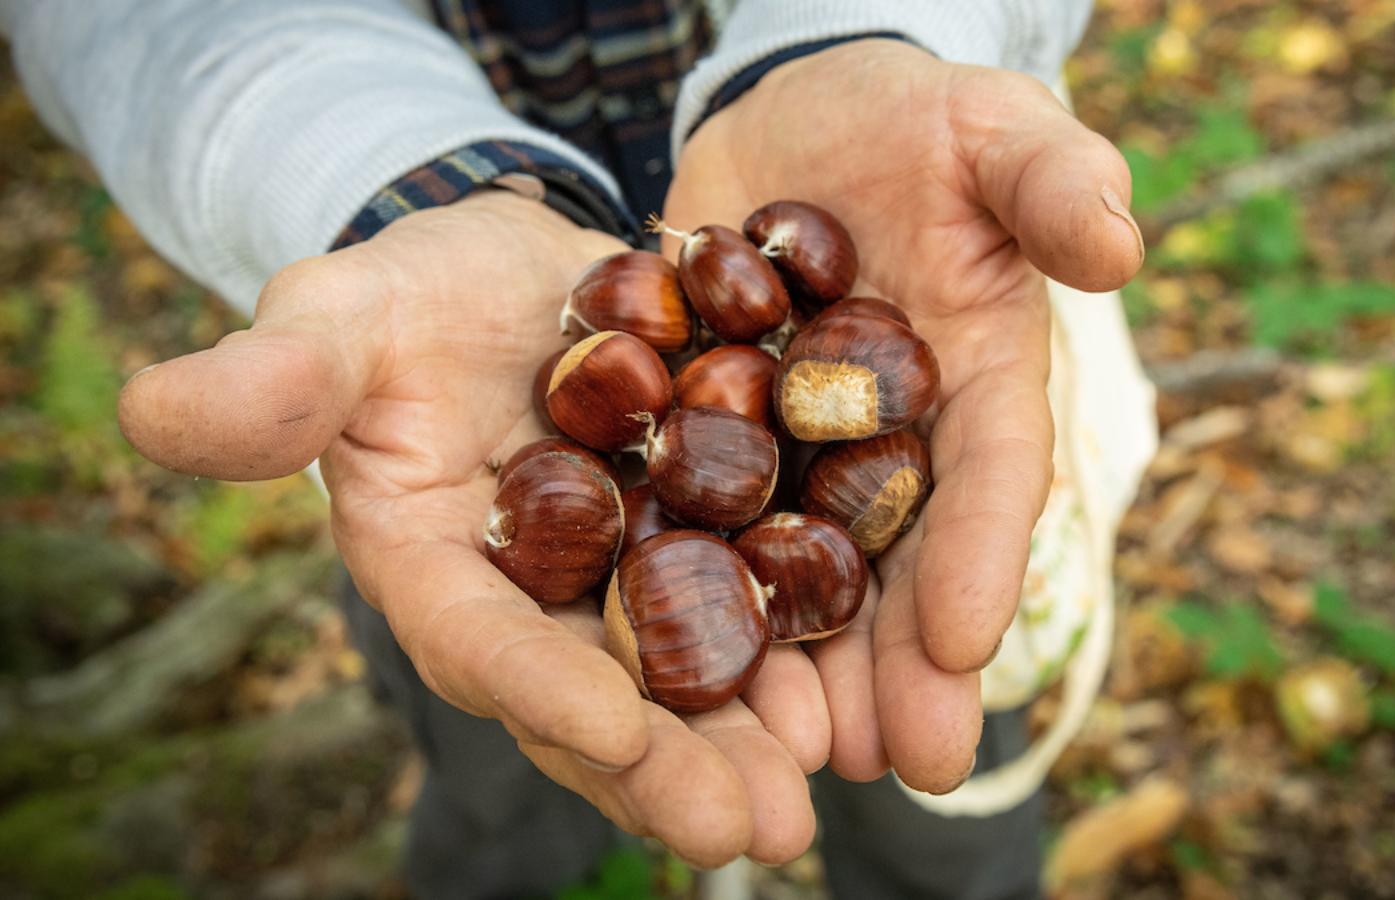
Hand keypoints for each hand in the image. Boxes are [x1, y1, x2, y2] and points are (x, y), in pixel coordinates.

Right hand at [117, 191, 820, 865]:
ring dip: (747, 741)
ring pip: (680, 678)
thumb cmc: (414, 297)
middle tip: (748, 831)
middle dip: (669, 769)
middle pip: (595, 698)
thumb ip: (278, 374)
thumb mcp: (342, 312)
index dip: (539, 688)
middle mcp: (531, 601)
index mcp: (433, 565)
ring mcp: (619, 583)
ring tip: (814, 795)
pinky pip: (746, 606)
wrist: (523, 276)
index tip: (618, 730)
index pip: (478, 641)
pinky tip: (851, 690)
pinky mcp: (696, 542)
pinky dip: (793, 652)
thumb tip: (156, 413)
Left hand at [666, 40, 1142, 790]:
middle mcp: (893, 438)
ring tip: (796, 754)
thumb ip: (1052, 179)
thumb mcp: (990, 128)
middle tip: (897, 762)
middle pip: (902, 560)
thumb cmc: (914, 118)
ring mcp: (798, 447)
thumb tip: (1117, 244)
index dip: (982, 558)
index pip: (991, 478)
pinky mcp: (709, 433)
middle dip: (903, 664)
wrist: (793, 114)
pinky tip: (671, 661)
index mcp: (975, 381)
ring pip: (804, 568)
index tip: (970, 646)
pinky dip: (692, 586)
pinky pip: (698, 515)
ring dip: (805, 664)